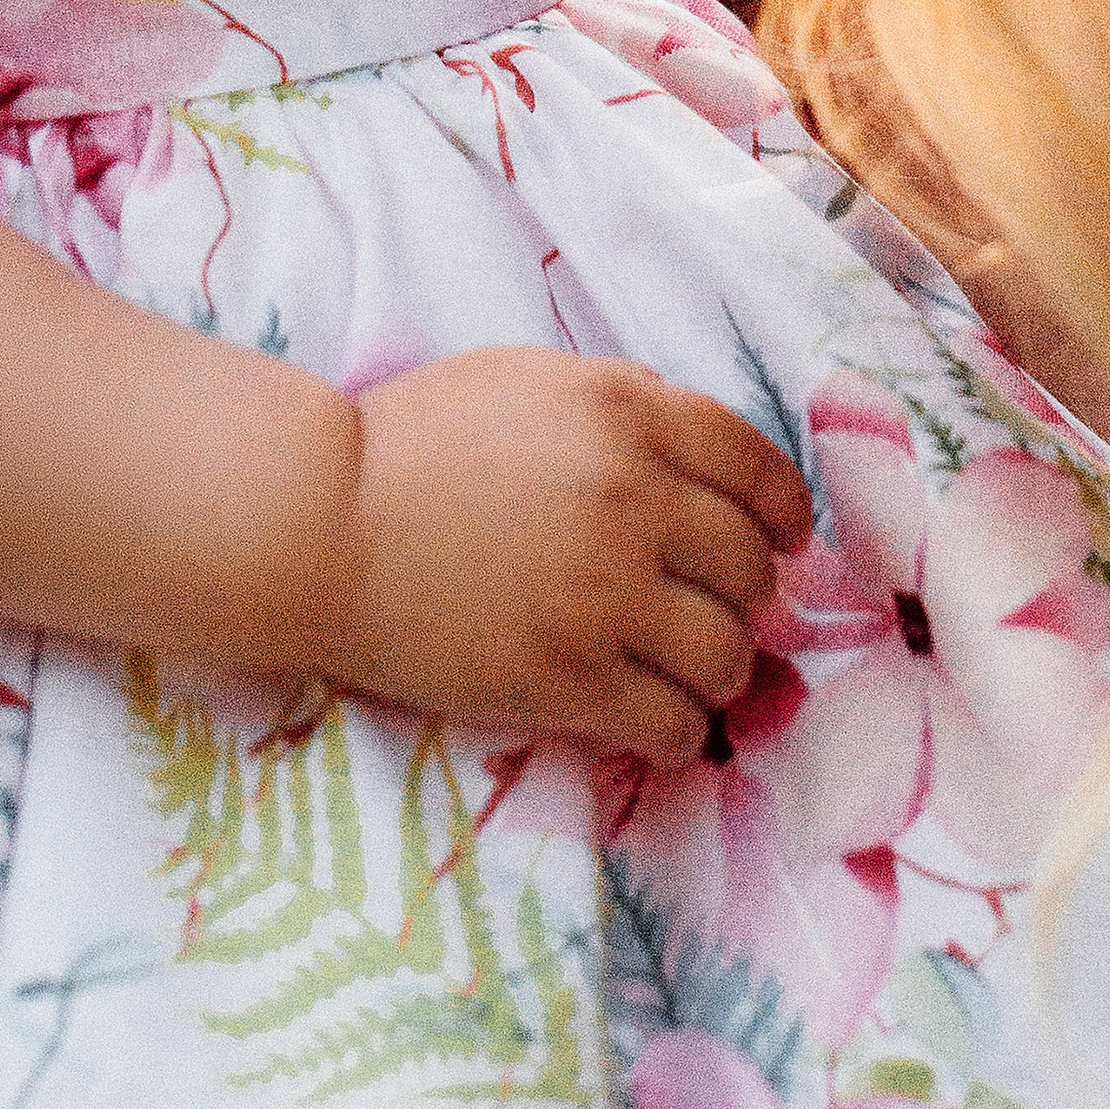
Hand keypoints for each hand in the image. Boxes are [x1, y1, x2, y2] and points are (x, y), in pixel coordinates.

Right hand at [319, 349, 811, 764]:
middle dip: (747, 593)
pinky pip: (675, 724)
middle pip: (753, 568)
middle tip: (718, 606)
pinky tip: (656, 717)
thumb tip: (705, 458)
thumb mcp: (531, 379)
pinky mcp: (568, 679)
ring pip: (729, 654)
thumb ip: (626, 404)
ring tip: (690, 669)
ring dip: (722, 667)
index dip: (785, 512)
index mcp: (630, 412)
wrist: (324, 520)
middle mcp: (635, 499)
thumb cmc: (418, 439)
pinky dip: (681, 728)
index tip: (784, 538)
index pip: (759, 468)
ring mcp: (605, 595)